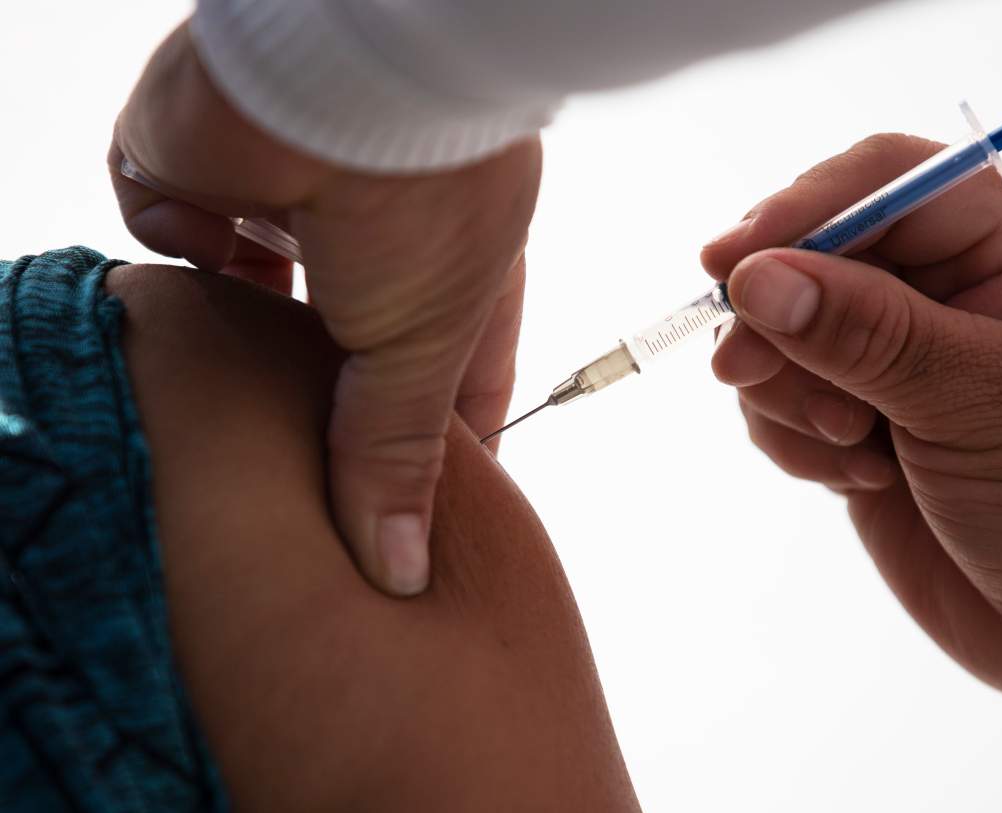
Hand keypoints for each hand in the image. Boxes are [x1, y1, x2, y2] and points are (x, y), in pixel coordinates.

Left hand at [110, 24, 539, 595]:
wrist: (343, 78)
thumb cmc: (429, 196)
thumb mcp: (425, 344)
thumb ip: (398, 454)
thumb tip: (400, 572)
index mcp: (453, 271)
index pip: (451, 385)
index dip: (437, 454)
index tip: (414, 525)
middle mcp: (370, 236)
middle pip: (341, 353)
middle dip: (324, 416)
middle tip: (310, 501)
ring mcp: (283, 201)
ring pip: (247, 305)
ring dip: (243, 345)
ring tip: (237, 406)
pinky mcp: (199, 172)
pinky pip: (175, 236)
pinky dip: (186, 257)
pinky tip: (208, 272)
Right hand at [703, 133, 1001, 776]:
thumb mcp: (982, 402)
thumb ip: (865, 334)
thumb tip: (754, 278)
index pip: (887, 182)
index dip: (801, 210)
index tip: (728, 263)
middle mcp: (952, 287)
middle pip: (817, 252)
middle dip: (780, 316)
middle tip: (746, 370)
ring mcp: (901, 356)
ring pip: (784, 331)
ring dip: (791, 391)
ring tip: (852, 445)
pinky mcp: (862, 418)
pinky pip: (782, 399)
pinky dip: (793, 437)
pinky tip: (856, 475)